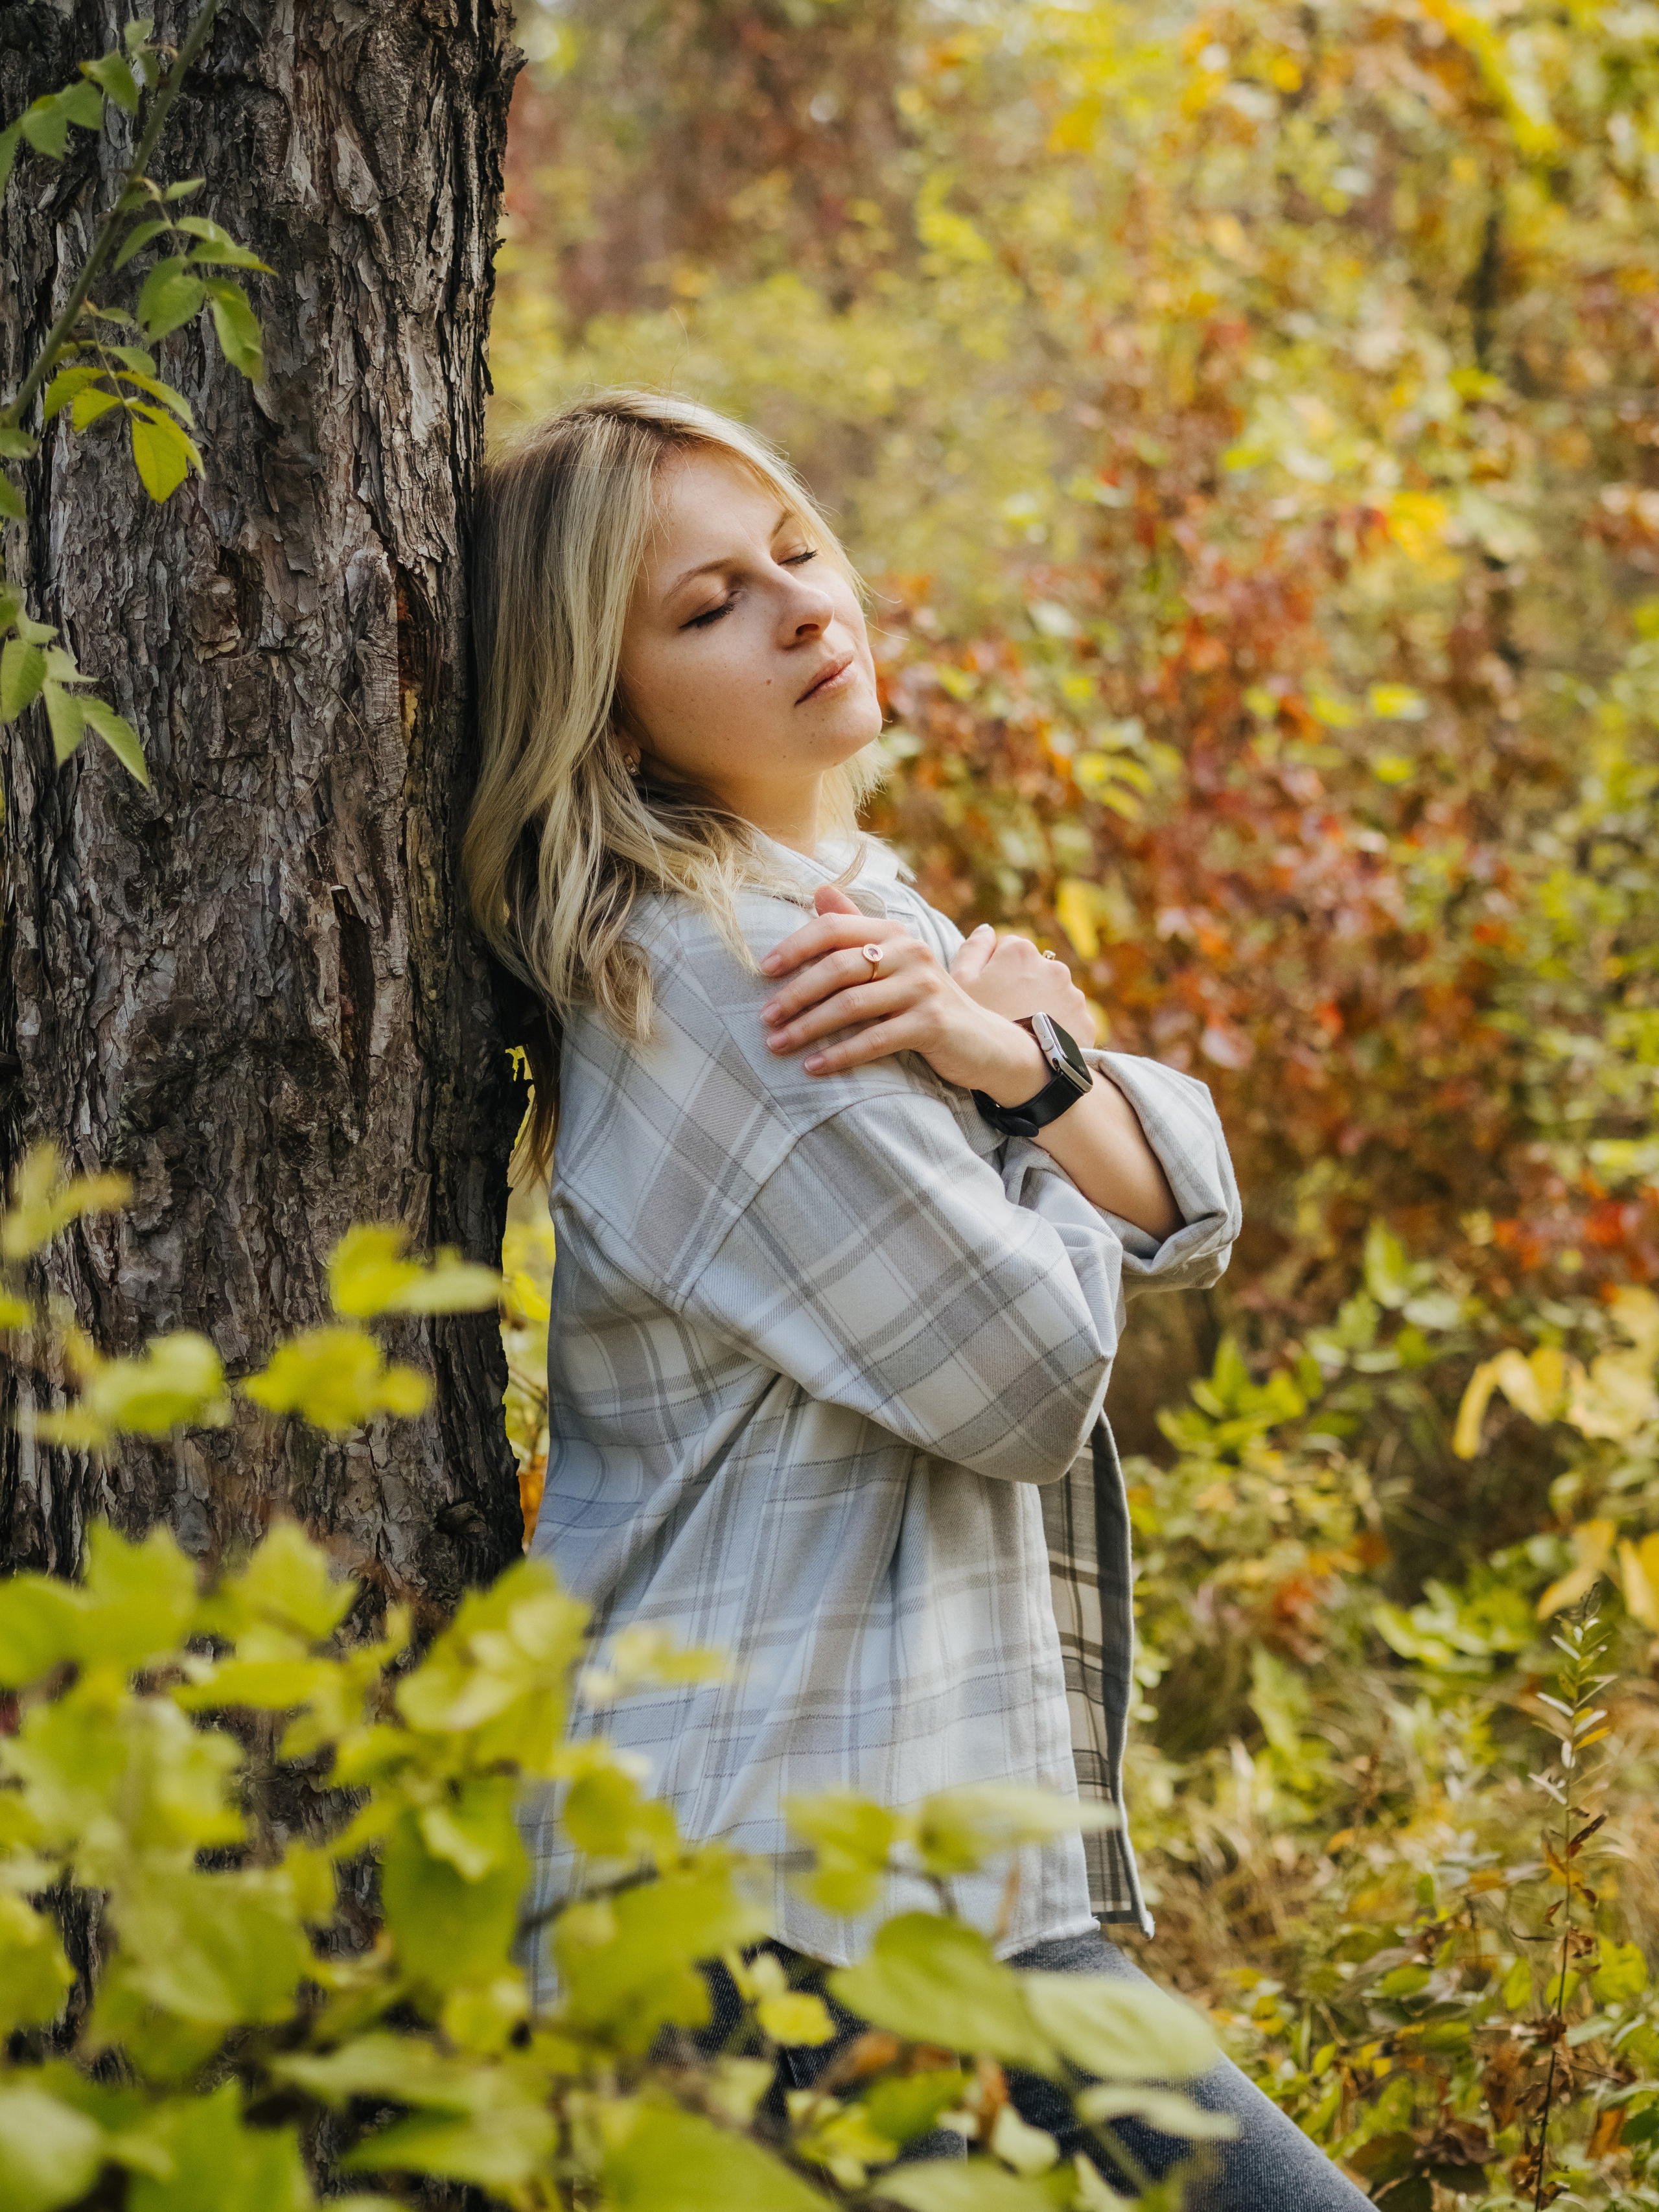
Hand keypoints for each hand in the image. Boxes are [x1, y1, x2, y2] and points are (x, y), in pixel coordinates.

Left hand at [759, 886, 1048, 1105]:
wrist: (982, 1040)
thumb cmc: (923, 1001)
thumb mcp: (893, 962)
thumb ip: (856, 927)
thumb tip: (819, 889)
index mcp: (894, 933)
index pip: (834, 928)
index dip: (795, 946)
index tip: (764, 970)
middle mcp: (910, 953)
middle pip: (838, 969)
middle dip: (795, 995)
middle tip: (765, 1018)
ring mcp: (923, 987)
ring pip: (850, 1006)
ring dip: (807, 1028)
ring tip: (777, 1045)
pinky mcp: (931, 1023)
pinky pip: (874, 1039)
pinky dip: (839, 1055)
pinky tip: (813, 1067)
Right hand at [950, 924, 1097, 1046]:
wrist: (1012, 1071)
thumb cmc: (977, 1026)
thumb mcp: (959, 984)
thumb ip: (972, 949)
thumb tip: (987, 930)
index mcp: (1019, 951)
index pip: (1007, 950)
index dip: (994, 973)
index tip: (989, 995)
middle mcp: (1052, 966)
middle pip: (1034, 970)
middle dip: (1022, 986)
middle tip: (1005, 1014)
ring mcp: (1072, 994)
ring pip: (1053, 994)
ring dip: (1042, 1005)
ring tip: (1023, 1032)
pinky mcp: (1085, 1021)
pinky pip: (1069, 1019)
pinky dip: (1058, 1027)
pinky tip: (1040, 1043)